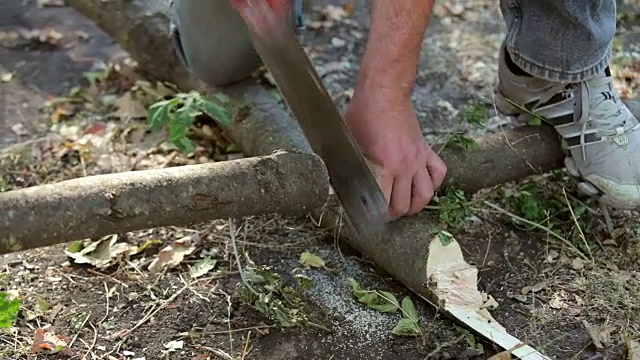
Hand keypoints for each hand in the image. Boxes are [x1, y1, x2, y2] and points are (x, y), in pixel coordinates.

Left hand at [344, 90, 446, 219]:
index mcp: (384, 167)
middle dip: (393, 215)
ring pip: (426, 194)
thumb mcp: (348, 144)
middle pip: (404, 205)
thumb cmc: (362, 114)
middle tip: (383, 216)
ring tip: (404, 208)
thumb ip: (346, 167)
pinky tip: (423, 186)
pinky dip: (434, 183)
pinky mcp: (426, 150)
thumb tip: (335, 185)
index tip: (367, 221)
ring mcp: (418, 159)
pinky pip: (438, 173)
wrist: (384, 93)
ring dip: (415, 206)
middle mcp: (405, 167)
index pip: (382, 204)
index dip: (374, 217)